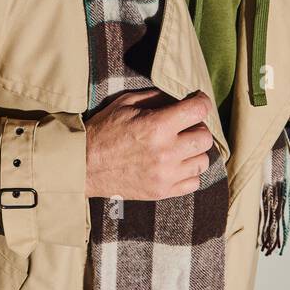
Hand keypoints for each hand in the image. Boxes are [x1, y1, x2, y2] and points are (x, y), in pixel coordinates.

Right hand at [84, 88, 214, 199]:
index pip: (198, 111)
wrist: (83, 165)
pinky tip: (177, 165)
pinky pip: (194, 183)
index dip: (202, 103)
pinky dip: (189, 173)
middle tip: (187, 126)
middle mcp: (166, 152)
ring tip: (182, 147)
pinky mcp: (162, 192)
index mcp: (157, 126)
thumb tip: (180, 97)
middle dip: (199, 127)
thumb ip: (155, 98)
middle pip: (205, 138)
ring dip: (195, 151)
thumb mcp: (126, 104)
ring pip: (203, 161)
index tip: (199, 102)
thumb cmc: (103, 130)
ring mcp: (165, 175)